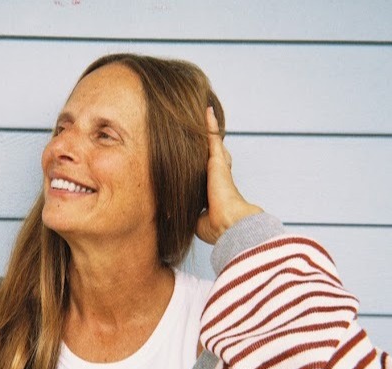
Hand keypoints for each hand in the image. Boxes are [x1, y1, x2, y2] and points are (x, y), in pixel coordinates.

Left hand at [196, 107, 262, 244]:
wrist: (229, 224)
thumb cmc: (215, 227)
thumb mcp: (196, 220)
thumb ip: (187, 212)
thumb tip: (171, 213)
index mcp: (215, 190)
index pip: (207, 175)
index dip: (202, 169)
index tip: (195, 164)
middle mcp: (218, 176)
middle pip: (212, 156)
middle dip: (208, 146)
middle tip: (199, 130)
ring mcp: (219, 166)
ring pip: (212, 144)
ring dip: (207, 130)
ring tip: (201, 114)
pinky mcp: (217, 160)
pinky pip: (212, 137)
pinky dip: (209, 124)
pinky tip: (205, 110)